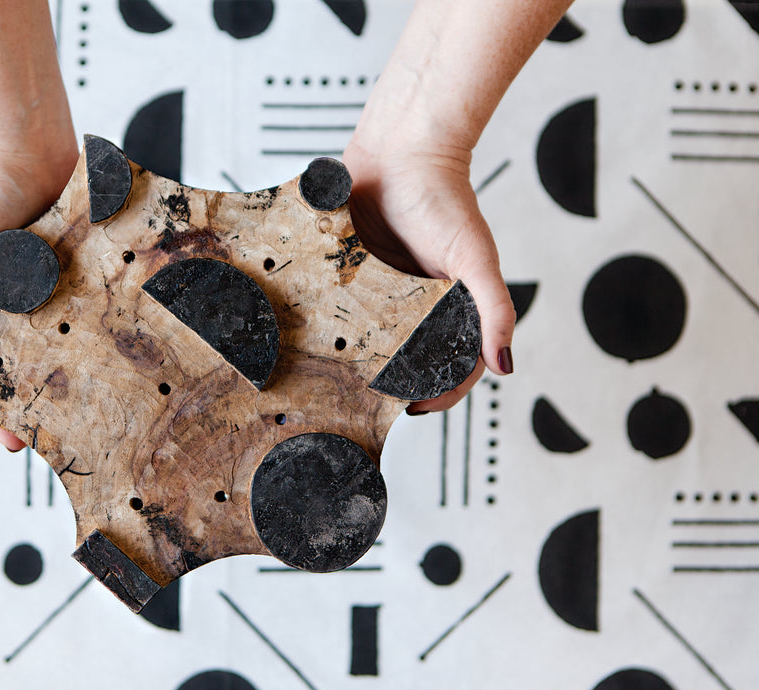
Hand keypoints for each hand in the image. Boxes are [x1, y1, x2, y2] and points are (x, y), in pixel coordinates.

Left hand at [342, 138, 514, 414]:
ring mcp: (377, 287)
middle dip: (393, 382)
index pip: (450, 360)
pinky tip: (315, 341)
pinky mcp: (346, 269)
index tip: (414, 409)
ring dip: (358, 358)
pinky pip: (337, 303)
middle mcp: (413, 300)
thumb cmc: (446, 199)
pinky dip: (330, 322)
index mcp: (450, 304)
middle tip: (372, 404)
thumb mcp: (475, 258)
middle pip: (404, 354)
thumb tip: (505, 366)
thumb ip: (495, 309)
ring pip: (368, 334)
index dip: (438, 389)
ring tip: (342, 383)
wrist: (402, 149)